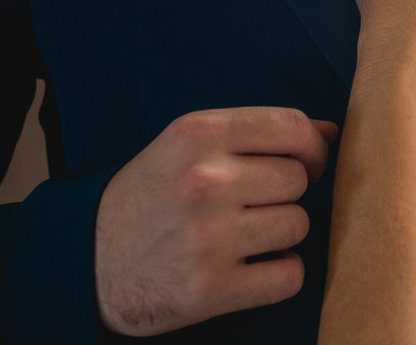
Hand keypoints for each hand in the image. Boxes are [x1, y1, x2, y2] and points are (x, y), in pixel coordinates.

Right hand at [94, 107, 337, 335]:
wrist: (84, 261)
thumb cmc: (149, 196)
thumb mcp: (187, 146)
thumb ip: (256, 133)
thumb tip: (331, 131)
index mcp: (196, 135)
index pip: (291, 126)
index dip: (312, 146)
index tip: (307, 161)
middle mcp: (204, 181)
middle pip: (297, 178)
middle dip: (285, 192)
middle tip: (254, 204)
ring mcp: (208, 237)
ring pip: (298, 224)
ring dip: (282, 233)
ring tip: (247, 236)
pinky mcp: (211, 289)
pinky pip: (290, 275)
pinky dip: (280, 274)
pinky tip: (251, 267)